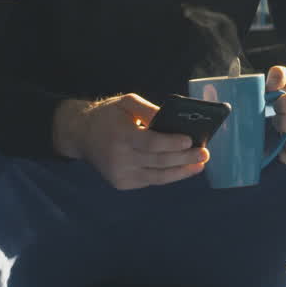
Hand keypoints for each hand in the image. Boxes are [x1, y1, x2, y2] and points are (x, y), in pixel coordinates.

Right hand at [53, 94, 208, 189]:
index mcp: (121, 135)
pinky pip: (150, 181)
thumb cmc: (108, 115)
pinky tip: (181, 170)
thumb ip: (148, 110)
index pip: (151, 143)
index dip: (172, 143)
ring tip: (198, 166)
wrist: (81, 134)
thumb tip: (171, 121)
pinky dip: (167, 176)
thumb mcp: (126, 102)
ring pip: (157, 177)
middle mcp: (119, 158)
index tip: (191, 140)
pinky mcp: (121, 184)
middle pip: (158, 162)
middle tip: (204, 154)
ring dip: (181, 172)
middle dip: (184, 159)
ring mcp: (120, 174)